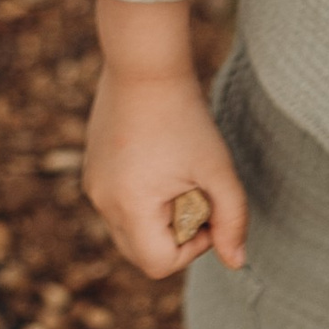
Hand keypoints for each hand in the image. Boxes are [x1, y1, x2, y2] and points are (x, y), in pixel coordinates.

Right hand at [84, 0, 248, 276]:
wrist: (144, 64)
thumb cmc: (185, 116)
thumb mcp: (218, 170)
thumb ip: (232, 220)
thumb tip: (236, 263)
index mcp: (130, 206)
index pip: (159, 264)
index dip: (192, 248)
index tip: (206, 208)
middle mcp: (103, 202)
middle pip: (140, 254)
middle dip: (174, 237)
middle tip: (193, 193)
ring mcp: (93, 185)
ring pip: (128, 230)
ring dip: (157, 217)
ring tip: (176, 175)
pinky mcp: (92, 169)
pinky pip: (118, 205)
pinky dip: (141, 199)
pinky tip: (159, 161)